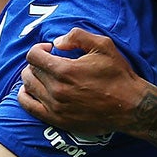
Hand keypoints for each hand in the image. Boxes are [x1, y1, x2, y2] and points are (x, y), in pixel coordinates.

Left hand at [18, 29, 148, 135]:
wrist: (130, 107)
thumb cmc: (118, 75)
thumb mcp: (103, 45)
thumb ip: (77, 36)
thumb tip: (57, 42)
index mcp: (64, 70)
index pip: (33, 55)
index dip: (39, 48)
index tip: (50, 50)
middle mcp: (56, 90)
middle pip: (29, 71)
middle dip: (37, 63)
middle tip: (50, 62)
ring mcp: (55, 107)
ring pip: (28, 87)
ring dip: (32, 77)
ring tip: (45, 75)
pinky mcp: (58, 120)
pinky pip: (29, 107)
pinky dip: (25, 97)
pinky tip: (33, 91)